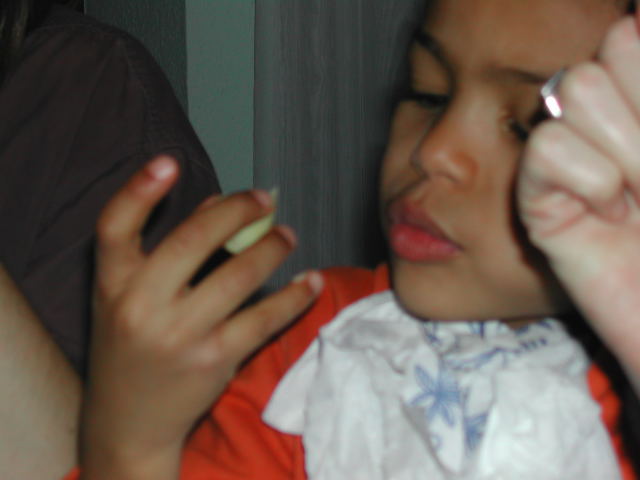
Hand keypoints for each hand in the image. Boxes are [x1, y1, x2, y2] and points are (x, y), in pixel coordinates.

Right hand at [81, 156, 322, 478]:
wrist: (130, 419)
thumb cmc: (131, 347)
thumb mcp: (130, 298)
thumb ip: (166, 249)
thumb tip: (217, 203)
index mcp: (112, 284)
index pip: (115, 227)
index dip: (139, 190)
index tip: (169, 162)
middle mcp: (141, 306)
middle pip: (194, 239)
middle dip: (238, 211)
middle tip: (265, 199)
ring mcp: (180, 335)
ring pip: (240, 275)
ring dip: (273, 247)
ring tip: (288, 235)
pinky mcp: (215, 360)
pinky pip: (265, 318)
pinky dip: (296, 295)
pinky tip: (311, 280)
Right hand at [517, 14, 639, 379]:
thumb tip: (639, 18)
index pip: (632, 38)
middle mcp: (613, 126)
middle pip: (607, 49)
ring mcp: (574, 161)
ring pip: (573, 87)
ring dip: (624, 144)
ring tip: (638, 198)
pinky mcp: (541, 201)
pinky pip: (546, 148)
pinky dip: (583, 175)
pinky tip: (605, 212)